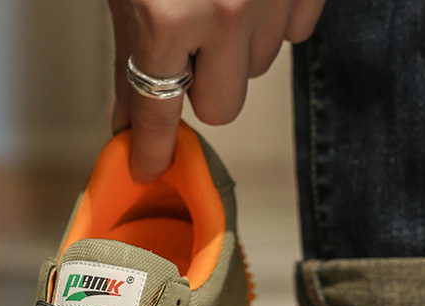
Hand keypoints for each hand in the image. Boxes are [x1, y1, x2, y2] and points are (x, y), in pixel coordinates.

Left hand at [107, 0, 324, 182]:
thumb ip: (129, 62)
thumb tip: (128, 124)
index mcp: (166, 17)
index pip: (158, 114)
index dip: (150, 149)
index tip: (147, 170)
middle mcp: (225, 13)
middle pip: (222, 109)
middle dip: (203, 86)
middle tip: (190, 45)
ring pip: (258, 69)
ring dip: (236, 48)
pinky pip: (296, 32)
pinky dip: (274, 18)